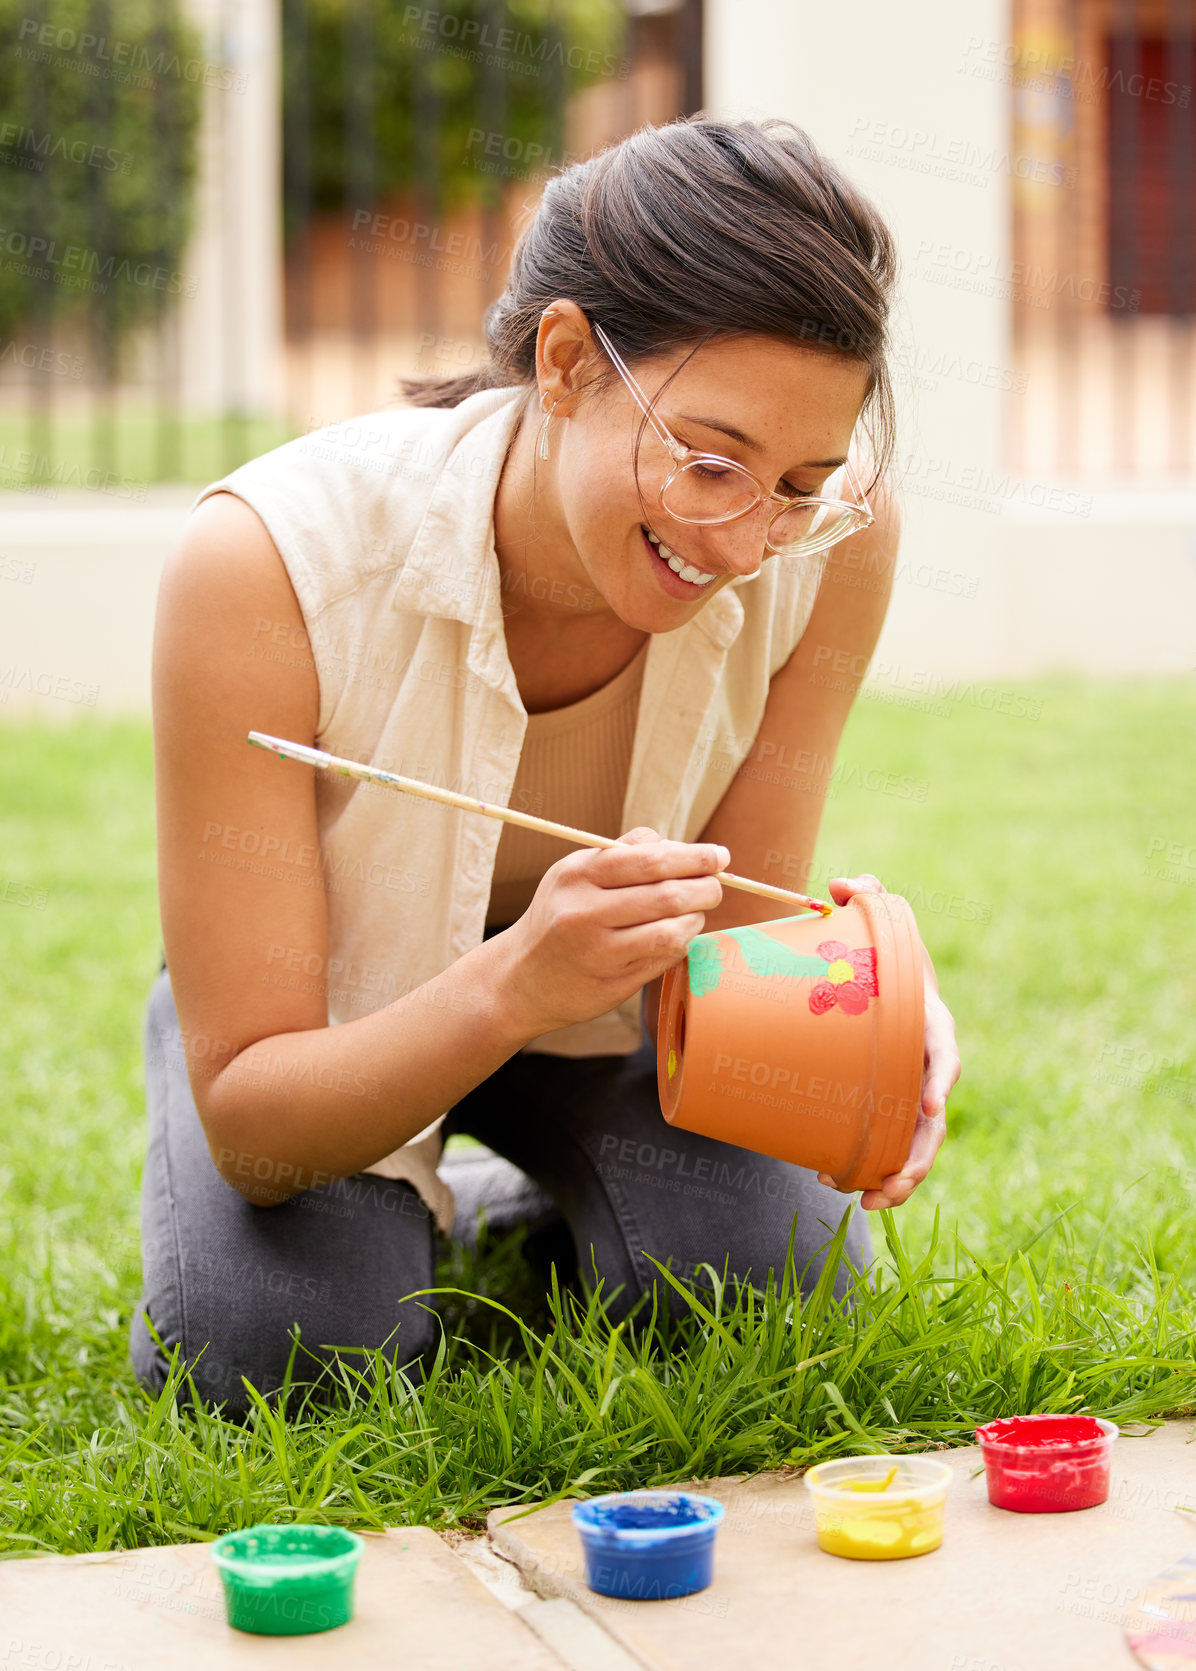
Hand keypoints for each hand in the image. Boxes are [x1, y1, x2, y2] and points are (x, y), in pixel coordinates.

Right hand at [497, 828, 728, 1037]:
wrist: (519, 979)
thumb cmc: (558, 917)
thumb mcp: (573, 875)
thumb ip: (622, 854)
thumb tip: (681, 846)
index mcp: (577, 876)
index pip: (649, 859)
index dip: (693, 857)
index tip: (719, 856)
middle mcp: (584, 913)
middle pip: (666, 895)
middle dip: (704, 888)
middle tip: (715, 887)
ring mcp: (598, 953)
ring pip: (672, 931)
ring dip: (695, 919)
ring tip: (695, 913)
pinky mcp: (612, 984)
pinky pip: (664, 959)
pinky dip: (680, 944)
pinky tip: (676, 937)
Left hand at [816, 872, 959, 1210]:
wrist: (883, 981)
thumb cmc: (882, 952)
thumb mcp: (878, 920)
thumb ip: (863, 896)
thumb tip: (842, 885)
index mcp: (929, 1023)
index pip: (943, 1052)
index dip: (940, 1078)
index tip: (931, 1104)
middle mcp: (925, 1065)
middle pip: (932, 1120)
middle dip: (917, 1156)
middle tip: (891, 1183)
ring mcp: (908, 1091)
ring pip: (915, 1145)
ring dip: (899, 1178)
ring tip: (869, 1202)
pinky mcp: (886, 1107)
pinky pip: (888, 1146)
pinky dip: (875, 1172)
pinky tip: (847, 1188)